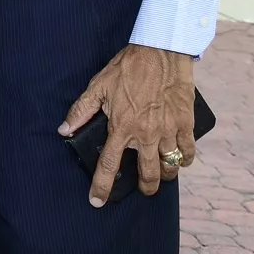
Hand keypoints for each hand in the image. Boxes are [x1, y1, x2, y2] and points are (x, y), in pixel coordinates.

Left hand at [60, 44, 195, 205]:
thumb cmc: (127, 67)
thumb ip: (81, 110)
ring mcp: (168, 131)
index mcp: (122, 126)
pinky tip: (180, 159)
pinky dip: (185, 160)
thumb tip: (64, 129)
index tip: (97, 201)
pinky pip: (188, 152)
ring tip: (161, 175)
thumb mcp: (98, 86)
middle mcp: (146, 134)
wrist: (160, 51)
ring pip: (169, 167)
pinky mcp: (185, 124)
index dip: (101, 186)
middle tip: (143, 189)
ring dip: (165, 175)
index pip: (108, 164)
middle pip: (147, 175)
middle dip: (145, 188)